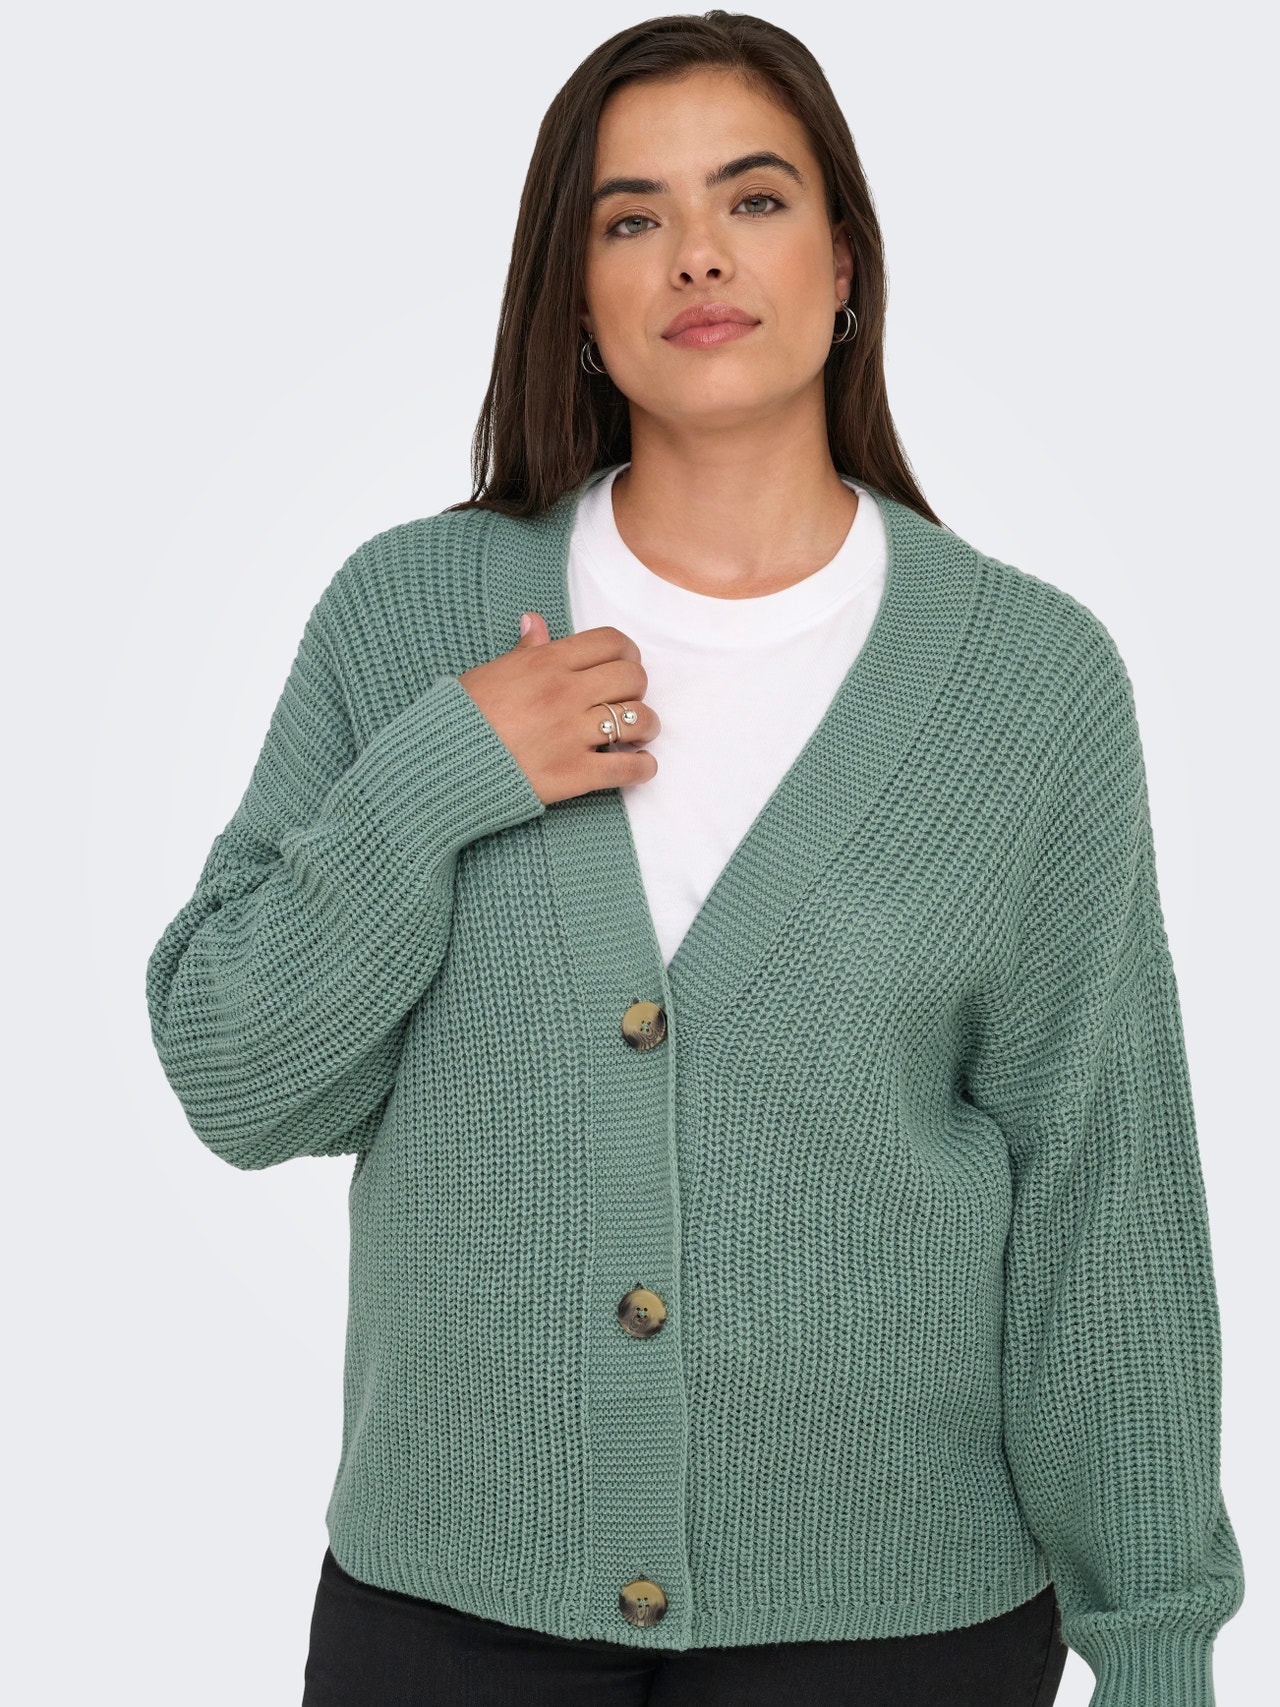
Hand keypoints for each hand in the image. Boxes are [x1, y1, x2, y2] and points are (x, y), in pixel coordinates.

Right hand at [457, 613, 660, 804]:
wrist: (440, 765)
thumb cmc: (459, 718)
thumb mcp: (489, 673)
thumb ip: (523, 651)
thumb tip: (535, 622)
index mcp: (546, 664)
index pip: (611, 642)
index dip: (627, 651)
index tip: (625, 663)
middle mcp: (566, 694)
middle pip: (632, 677)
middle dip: (638, 686)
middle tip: (629, 698)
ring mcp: (573, 734)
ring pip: (639, 719)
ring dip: (647, 725)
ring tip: (638, 733)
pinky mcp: (574, 774)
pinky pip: (629, 769)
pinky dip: (643, 768)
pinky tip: (640, 765)